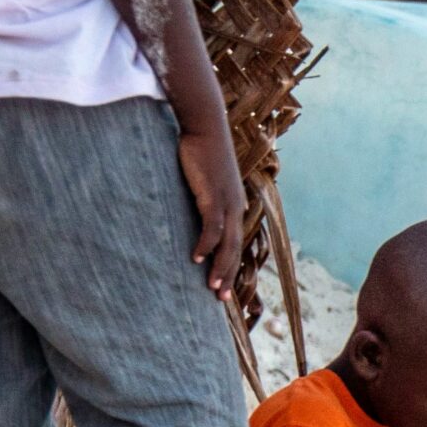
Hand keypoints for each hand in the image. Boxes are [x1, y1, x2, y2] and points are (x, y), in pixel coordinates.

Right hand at [177, 122, 244, 300]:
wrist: (205, 127)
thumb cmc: (200, 153)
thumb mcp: (203, 182)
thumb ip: (200, 199)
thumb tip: (190, 215)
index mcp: (234, 206)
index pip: (235, 243)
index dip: (230, 266)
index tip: (224, 288)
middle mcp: (236, 207)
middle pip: (235, 249)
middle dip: (228, 275)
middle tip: (220, 300)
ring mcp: (227, 201)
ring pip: (227, 243)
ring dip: (220, 267)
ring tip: (211, 288)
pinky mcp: (213, 194)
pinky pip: (212, 226)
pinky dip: (206, 244)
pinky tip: (196, 258)